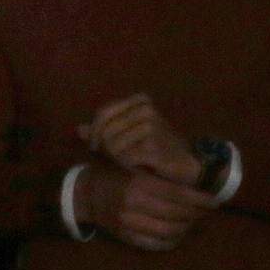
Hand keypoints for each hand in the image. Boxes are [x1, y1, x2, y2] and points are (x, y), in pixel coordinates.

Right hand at [77, 163, 216, 251]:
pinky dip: (172, 241)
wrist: (85, 194)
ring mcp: (130, 223)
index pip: (177, 194)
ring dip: (187, 227)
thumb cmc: (113, 174)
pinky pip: (157, 244)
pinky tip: (178, 233)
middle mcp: (134, 204)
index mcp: (137, 182)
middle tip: (206, 210)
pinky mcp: (127, 237)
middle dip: (196, 213)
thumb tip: (192, 180)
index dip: (199, 198)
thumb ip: (157, 174)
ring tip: (194, 221)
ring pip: (170, 231)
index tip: (213, 199)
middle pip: (177, 214)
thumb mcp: (132, 166)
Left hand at [78, 93, 198, 185]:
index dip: (95, 132)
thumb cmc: (158, 150)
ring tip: (131, 162)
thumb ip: (104, 131)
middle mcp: (145, 109)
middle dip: (105, 148)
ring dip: (118, 159)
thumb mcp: (130, 137)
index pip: (102, 114)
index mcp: (139, 102)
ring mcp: (151, 126)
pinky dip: (128, 166)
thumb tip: (79, 130)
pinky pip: (124, 158)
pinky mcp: (153, 146)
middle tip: (114, 159)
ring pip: (113, 146)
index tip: (96, 148)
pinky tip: (139, 168)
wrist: (190, 166)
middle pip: (105, 130)